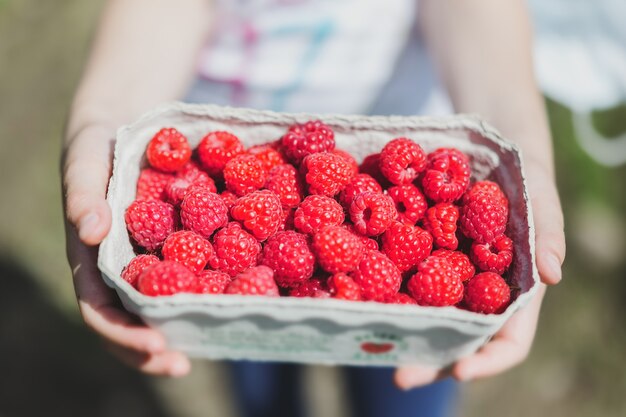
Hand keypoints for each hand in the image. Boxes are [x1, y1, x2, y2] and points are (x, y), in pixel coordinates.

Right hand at [63, 124, 190, 376]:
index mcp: (91, 259)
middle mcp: (120, 267)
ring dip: (182, 327)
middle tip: (181, 364)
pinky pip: (191, 272)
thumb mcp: (85, 159)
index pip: (100, 309)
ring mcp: (149, 258)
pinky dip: (206, 289)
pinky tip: (234, 297)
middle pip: (131, 320)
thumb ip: (83, 191)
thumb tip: (90, 230)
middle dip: (153, 348)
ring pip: (162, 303)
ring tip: (209, 343)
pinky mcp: (176, 244)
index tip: (155, 345)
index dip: (123, 333)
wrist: (122, 126)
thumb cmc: (96, 145)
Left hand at [394, 157, 564, 388]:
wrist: (487, 145)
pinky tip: (355, 292)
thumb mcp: (540, 197)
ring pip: (422, 313)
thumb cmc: (523, 175)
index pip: (507, 338)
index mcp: (511, 289)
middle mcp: (474, 290)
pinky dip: (378, 286)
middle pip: (455, 337)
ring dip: (398, 331)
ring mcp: (443, 273)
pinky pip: (397, 272)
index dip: (486, 360)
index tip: (458, 370)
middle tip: (401, 376)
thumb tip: (555, 274)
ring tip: (371, 343)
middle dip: (429, 359)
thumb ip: (548, 232)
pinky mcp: (415, 250)